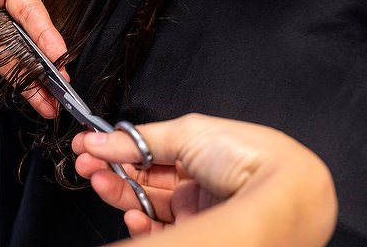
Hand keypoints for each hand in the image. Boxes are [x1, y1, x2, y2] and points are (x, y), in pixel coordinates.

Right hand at [73, 114, 336, 245]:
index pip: (148, 152)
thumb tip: (99, 139)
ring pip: (147, 204)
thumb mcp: (185, 132)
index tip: (89, 146)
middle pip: (144, 179)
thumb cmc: (245, 154)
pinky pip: (161, 229)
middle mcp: (199, 182)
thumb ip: (138, 139)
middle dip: (111, 170)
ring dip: (120, 193)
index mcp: (199, 151)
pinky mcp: (199, 233)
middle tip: (86, 165)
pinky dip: (141, 223)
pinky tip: (131, 214)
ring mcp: (198, 211)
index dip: (117, 148)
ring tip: (99, 181)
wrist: (280, 190)